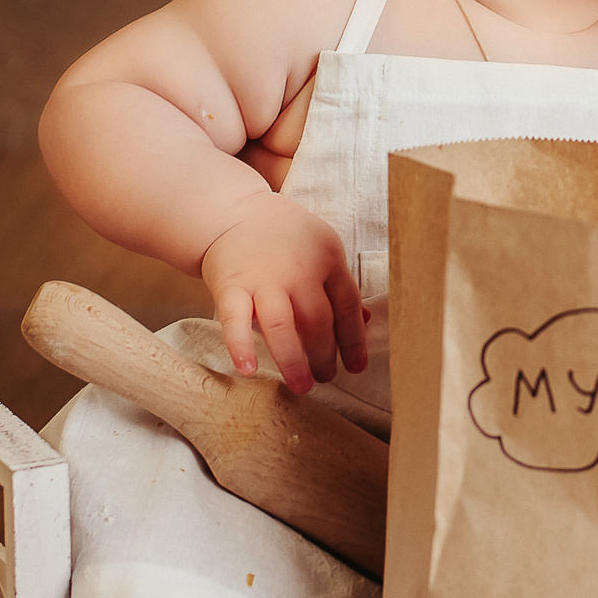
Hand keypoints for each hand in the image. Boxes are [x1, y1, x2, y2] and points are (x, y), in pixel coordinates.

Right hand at [200, 191, 366, 391]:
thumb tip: (367, 323)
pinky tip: (249, 370)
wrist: (235, 212)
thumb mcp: (322, 249)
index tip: (356, 367)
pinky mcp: (230, 285)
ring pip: (282, 326)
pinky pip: (234, 320)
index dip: (355, 341)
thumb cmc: (286, 238)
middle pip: (318, 320)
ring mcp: (263, 277)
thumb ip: (339, 286)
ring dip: (294, 361)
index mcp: (328, 257)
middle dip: (325, 356)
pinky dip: (240, 347)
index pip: (348, 306)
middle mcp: (298, 268)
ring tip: (302, 385)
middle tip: (325, 378)